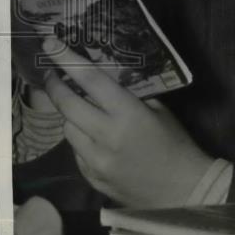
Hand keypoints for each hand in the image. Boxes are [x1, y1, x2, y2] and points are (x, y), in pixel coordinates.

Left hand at [43, 36, 212, 206]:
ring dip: (71, 116)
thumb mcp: (160, 111)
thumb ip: (131, 98)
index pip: (91, 80)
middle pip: (67, 106)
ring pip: (68, 130)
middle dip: (55, 87)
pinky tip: (94, 139)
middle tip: (52, 75)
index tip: (50, 44)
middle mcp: (106, 136)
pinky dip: (81, 141)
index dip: (68, 60)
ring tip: (80, 109)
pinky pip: (76, 153)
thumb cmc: (177, 144)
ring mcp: (96, 161)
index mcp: (128, 114)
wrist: (183, 190)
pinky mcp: (92, 179)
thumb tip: (106, 83)